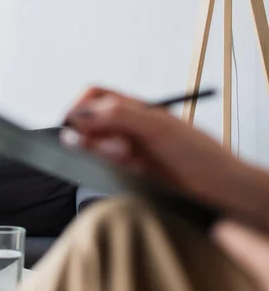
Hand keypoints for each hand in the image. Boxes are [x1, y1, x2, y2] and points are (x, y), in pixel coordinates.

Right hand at [59, 87, 249, 213]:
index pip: (94, 97)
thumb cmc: (200, 155)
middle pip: (89, 125)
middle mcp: (127, 128)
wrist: (219, 192)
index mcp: (135, 108)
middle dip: (92, 137)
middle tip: (114, 149)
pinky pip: (103, 170)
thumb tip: (81, 117)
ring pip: (95, 149)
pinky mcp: (127, 175)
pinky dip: (111, 171)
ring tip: (130, 161)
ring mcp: (127, 152)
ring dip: (105, 155)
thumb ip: (119, 115)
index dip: (79, 108)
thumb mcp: (158, 127)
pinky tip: (133, 173)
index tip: (71, 127)